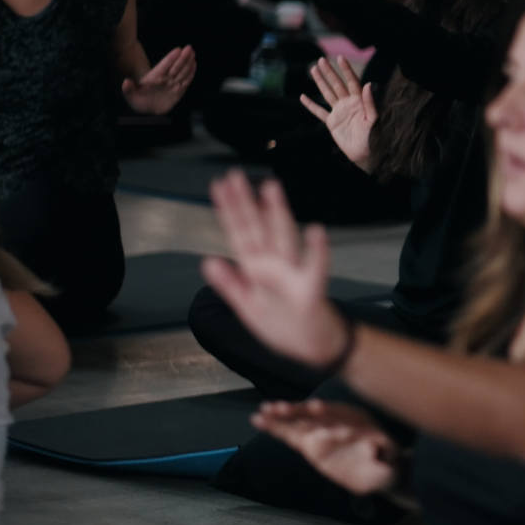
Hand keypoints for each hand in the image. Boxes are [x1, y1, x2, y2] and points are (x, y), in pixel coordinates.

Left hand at [122, 45, 197, 113]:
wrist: (146, 110)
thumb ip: (128, 89)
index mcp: (153, 78)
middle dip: (182, 57)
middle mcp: (164, 79)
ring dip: (188, 62)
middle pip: (175, 66)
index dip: (170, 58)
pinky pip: (186, 80)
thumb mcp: (130, 96)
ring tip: (192, 53)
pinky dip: (191, 73)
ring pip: (182, 72)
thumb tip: (126, 81)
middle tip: (189, 48)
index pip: (163, 66)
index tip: (177, 50)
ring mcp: (172, 84)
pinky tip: (194, 65)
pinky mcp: (179, 91)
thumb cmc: (138, 101)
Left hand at [200, 171, 348, 365]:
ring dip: (278, 214)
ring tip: (272, 189)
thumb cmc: (283, 326)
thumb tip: (208, 260)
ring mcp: (292, 276)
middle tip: (236, 176)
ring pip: (283, 239)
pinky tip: (316, 232)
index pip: (238, 234)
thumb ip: (228, 284)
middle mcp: (274, 267)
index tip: (218, 186)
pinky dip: (317, 251)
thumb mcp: (246, 307)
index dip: (227, 210)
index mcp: (256, 270)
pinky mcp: (310, 292)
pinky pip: (315, 269)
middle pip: (256, 229)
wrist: (312, 349)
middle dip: (245, 202)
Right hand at [251, 399, 397, 494]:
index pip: (344, 417)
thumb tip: (373, 448)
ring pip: (302, 419)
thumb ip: (381, 464)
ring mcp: (324, 429)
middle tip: (282, 407)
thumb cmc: (384, 468)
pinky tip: (259, 419)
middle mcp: (341, 421)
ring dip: (284, 415)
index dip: (331, 414)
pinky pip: (292, 432)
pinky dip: (277, 426)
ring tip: (265, 411)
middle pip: (318, 414)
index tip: (318, 408)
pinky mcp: (311, 441)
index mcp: (361, 424)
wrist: (381, 467)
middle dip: (301, 411)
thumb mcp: (387, 470)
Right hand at [300, 57, 377, 171]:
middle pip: (337, 84)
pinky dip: (310, 105)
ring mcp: (339, 112)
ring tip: (313, 69)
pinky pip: (319, 112)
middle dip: (330, 72)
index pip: (352, 82)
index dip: (346, 70)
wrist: (366, 153)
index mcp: (359, 101)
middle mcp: (348, 104)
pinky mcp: (332, 123)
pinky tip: (303, 97)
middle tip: (321, 60)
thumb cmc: (374, 136)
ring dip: (320, 82)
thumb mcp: (374, 119)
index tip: (340, 58)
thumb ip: (370, 103)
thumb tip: (368, 84)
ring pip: (327, 93)